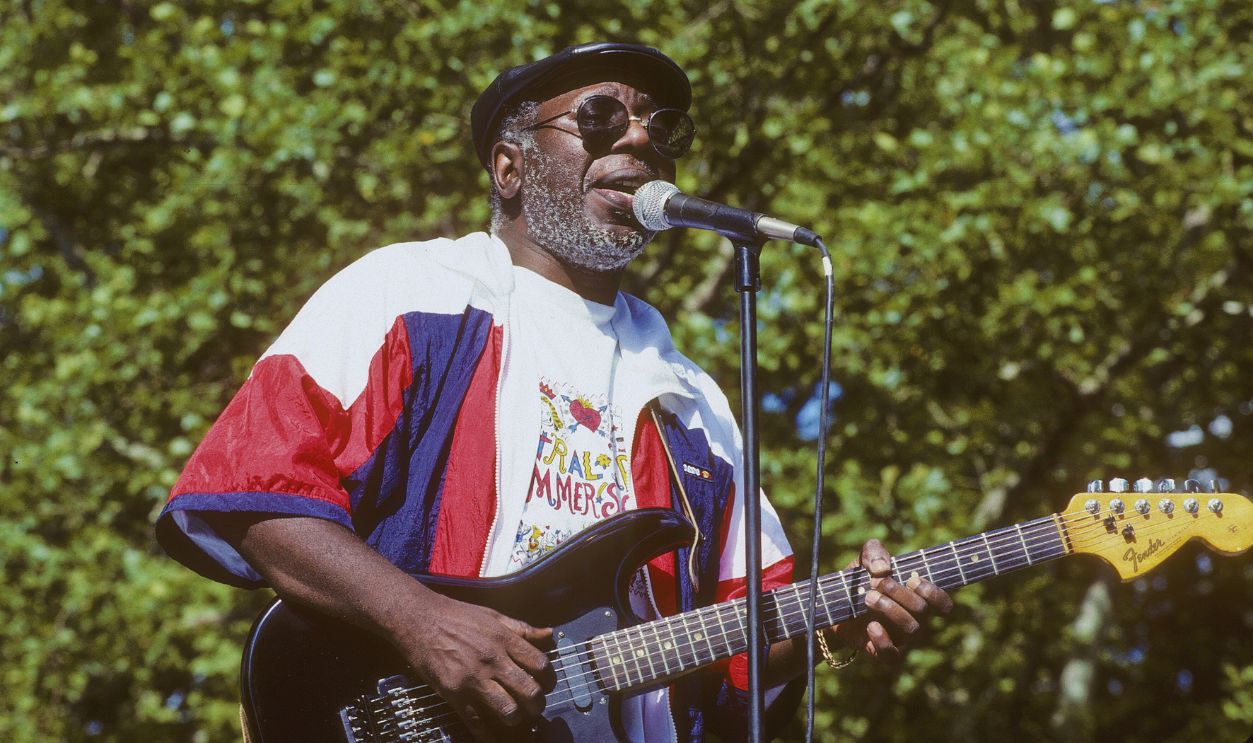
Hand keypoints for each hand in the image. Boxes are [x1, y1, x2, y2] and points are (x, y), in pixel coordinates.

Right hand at [396, 593, 553, 739]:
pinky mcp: (454, 693)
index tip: (547, 684)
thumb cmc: (457, 615)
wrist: (419, 620)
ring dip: (515, 718)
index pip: (540, 664)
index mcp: (504, 640)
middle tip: (535, 707)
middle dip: (537, 704)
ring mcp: (473, 678)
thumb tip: (548, 633)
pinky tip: (492, 736)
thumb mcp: (493, 616)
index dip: (549, 678)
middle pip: (529, 691)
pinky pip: (476, 721)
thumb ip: (521, 628)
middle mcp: (493, 660)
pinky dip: (487, 734)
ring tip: (514, 717)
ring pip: (508, 709)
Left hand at [833, 539, 952, 662]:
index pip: (943, 604)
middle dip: (899, 594)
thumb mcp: (863, 560)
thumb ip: (874, 552)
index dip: (934, 593)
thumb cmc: (858, 581)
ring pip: (912, 629)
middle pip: (922, 611)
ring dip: (890, 609)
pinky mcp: (880, 650)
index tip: (911, 580)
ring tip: (868, 597)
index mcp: (916, 598)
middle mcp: (913, 618)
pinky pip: (893, 656)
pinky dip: (884, 641)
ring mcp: (899, 636)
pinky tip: (871, 626)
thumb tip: (883, 568)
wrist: (833, 604)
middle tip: (875, 583)